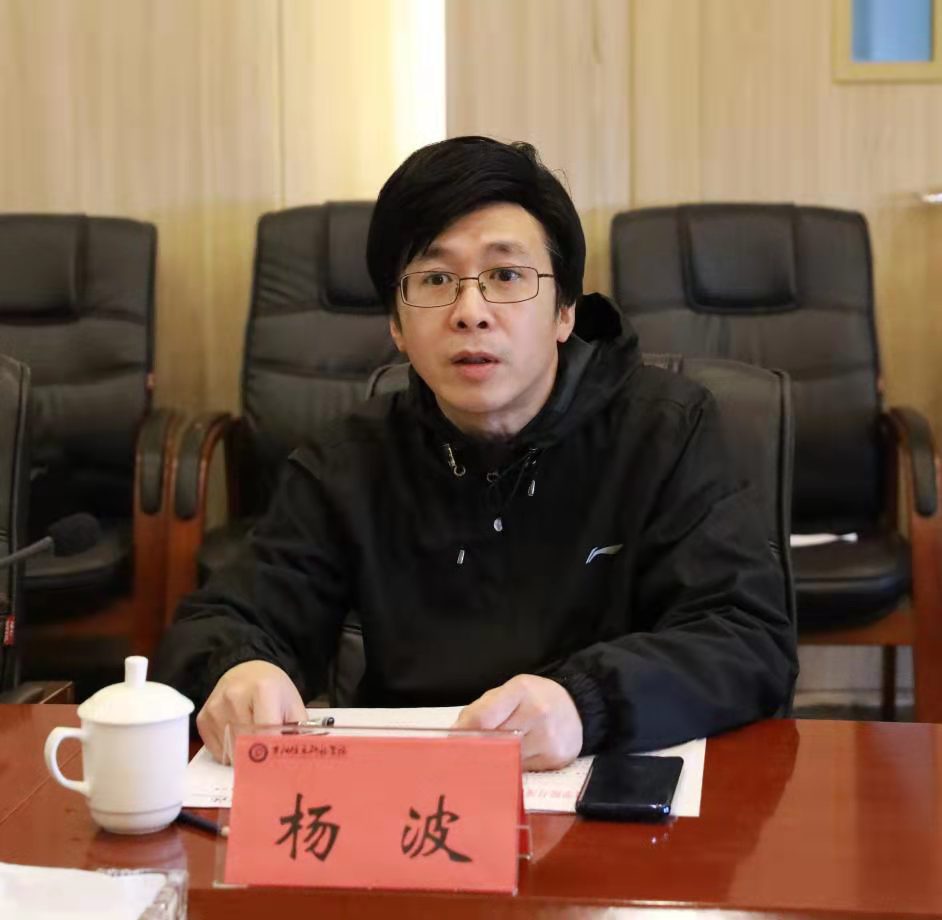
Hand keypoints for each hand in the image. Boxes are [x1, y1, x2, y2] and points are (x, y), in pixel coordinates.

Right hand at [196, 660, 306, 762]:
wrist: (247, 671)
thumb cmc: (273, 690)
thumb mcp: (293, 704)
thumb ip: (298, 731)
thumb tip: (297, 759)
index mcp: (262, 689)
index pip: (266, 731)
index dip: (273, 751)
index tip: (279, 765)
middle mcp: (235, 696)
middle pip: (246, 743)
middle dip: (259, 756)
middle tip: (268, 758)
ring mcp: (216, 707)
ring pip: (231, 750)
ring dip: (244, 755)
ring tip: (254, 742)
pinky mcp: (203, 718)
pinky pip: (217, 751)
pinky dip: (229, 753)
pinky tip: (238, 738)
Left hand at [453, 674, 582, 769]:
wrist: (576, 708)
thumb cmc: (534, 698)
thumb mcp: (509, 691)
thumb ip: (482, 709)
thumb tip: (456, 734)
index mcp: (521, 690)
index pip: (484, 716)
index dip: (464, 732)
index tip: (452, 741)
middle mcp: (538, 713)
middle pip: (495, 741)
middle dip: (477, 749)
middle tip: (463, 757)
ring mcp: (549, 739)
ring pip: (507, 760)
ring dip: (494, 761)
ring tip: (488, 759)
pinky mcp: (556, 760)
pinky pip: (523, 771)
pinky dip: (513, 768)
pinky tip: (513, 761)